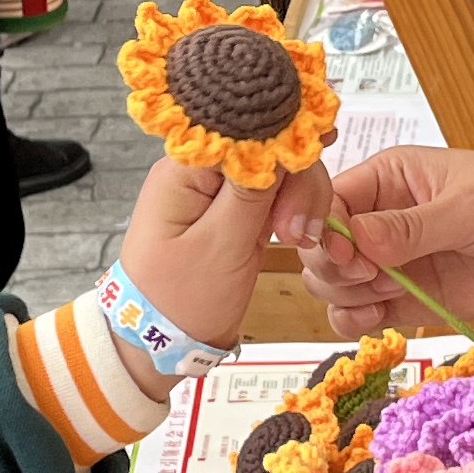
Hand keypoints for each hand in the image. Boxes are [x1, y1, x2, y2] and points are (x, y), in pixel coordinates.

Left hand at [119, 151, 335, 356]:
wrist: (159, 344)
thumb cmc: (179, 300)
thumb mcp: (220, 245)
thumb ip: (252, 190)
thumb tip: (281, 135)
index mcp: (186, 168)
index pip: (247, 128)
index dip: (287, 139)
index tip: (314, 169)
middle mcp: (202, 170)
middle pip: (269, 146)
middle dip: (297, 181)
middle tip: (299, 233)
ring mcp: (219, 191)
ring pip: (280, 170)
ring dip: (301, 200)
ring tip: (300, 241)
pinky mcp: (233, 212)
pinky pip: (275, 195)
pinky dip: (294, 211)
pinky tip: (301, 236)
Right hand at [297, 146, 473, 335]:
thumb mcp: (468, 208)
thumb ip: (409, 228)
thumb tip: (353, 239)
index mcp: (388, 178)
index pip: (326, 201)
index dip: (323, 232)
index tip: (350, 256)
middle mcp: (381, 218)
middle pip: (319, 248)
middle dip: (334, 268)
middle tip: (377, 277)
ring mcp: (393, 261)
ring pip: (332, 283)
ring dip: (345, 295)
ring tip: (389, 292)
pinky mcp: (409, 298)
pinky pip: (359, 313)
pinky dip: (356, 320)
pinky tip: (380, 316)